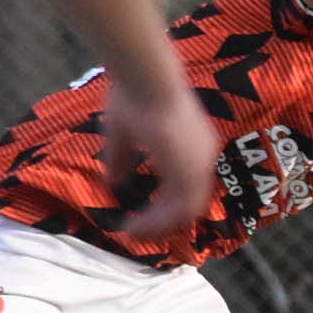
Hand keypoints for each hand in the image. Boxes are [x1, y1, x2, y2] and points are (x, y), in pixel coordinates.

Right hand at [102, 74, 219, 236]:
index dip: (165, 205)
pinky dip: (158, 222)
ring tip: (133, 233)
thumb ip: (121, 160)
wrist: (146, 79)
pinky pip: (179, 210)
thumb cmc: (134, 96)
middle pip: (190, 202)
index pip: (186, 185)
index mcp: (192, 145)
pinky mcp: (191, 171)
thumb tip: (111, 183)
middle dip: (163, 221)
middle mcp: (202, 156)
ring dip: (159, 226)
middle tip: (138, 232)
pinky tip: (134, 226)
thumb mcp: (123, 134)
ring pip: (186, 211)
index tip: (140, 216)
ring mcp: (200, 163)